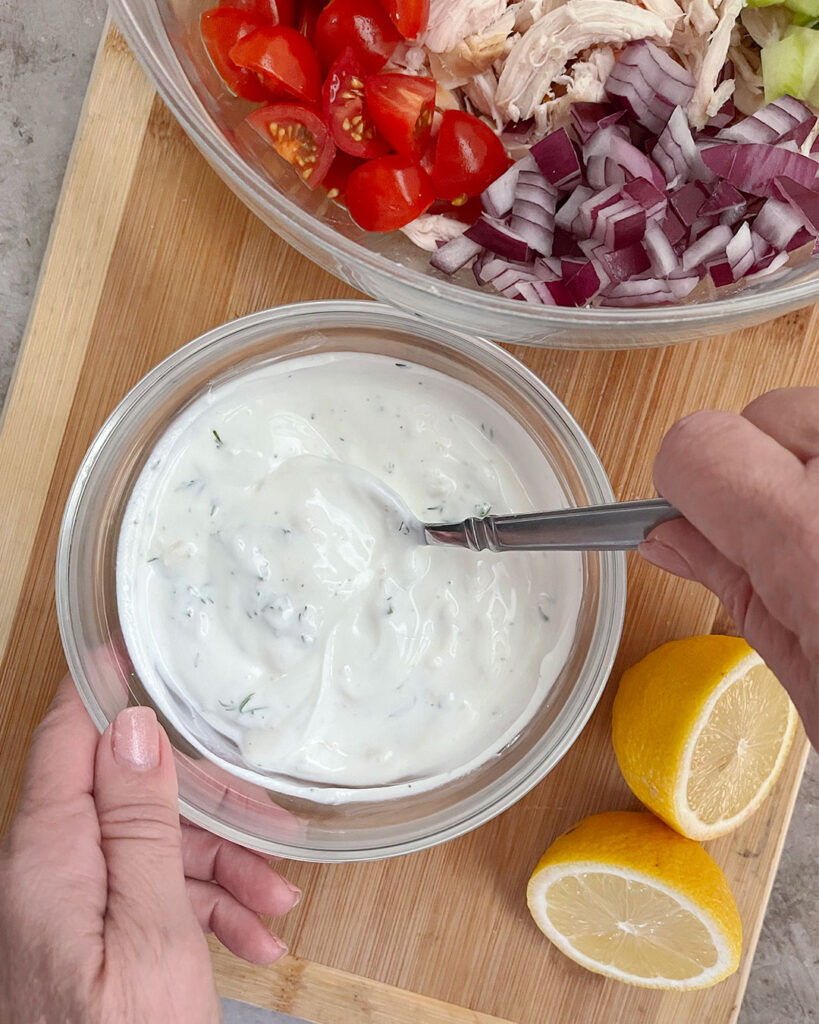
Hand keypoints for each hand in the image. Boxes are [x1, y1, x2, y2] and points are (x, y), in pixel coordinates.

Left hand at [0, 678, 300, 1023]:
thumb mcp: (147, 931)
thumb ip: (136, 824)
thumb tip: (131, 726)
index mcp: (49, 860)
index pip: (65, 741)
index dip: (100, 688)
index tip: (134, 643)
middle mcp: (52, 876)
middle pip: (128, 797)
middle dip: (203, 806)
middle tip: (269, 817)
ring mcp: (72, 911)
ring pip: (152, 851)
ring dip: (220, 868)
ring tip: (277, 909)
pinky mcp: (94, 943)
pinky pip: (152, 899)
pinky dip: (206, 910)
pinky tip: (253, 940)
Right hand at [640, 387, 818, 747]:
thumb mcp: (809, 677)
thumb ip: (734, 587)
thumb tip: (669, 536)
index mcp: (807, 539)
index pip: (697, 446)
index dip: (686, 484)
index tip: (692, 518)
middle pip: (766, 412)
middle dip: (762, 466)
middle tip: (790, 542)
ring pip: (816, 413)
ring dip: (812, 462)